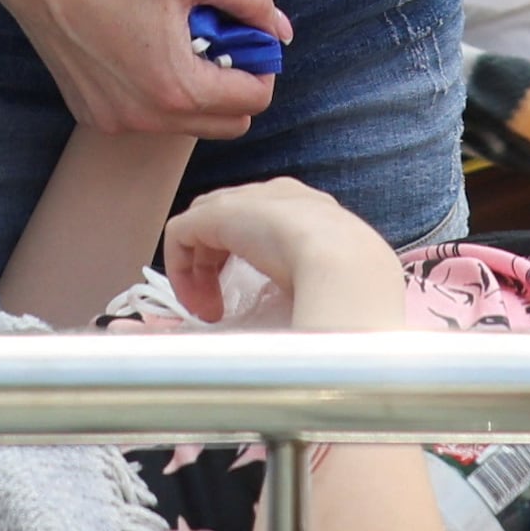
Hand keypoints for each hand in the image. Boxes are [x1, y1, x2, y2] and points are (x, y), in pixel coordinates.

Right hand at [0, 0, 276, 141]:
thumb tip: (280, 24)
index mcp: (177, 87)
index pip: (254, 101)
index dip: (263, 67)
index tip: (253, 40)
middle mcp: (147, 117)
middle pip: (225, 124)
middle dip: (234, 86)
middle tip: (225, 43)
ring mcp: (115, 120)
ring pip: (185, 122)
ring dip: (195, 90)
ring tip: (183, 42)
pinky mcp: (90, 114)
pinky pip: (145, 116)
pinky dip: (156, 92)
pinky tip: (143, 48)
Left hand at [159, 177, 403, 327]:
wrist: (347, 266)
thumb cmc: (350, 287)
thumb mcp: (330, 285)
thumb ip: (309, 292)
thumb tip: (298, 333)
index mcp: (309, 210)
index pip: (264, 223)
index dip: (248, 262)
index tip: (249, 304)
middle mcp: (276, 197)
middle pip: (230, 220)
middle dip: (218, 263)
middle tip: (221, 310)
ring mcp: (247, 201)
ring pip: (203, 224)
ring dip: (199, 269)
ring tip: (208, 311)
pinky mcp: (218, 213)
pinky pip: (181, 232)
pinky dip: (179, 267)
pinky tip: (194, 303)